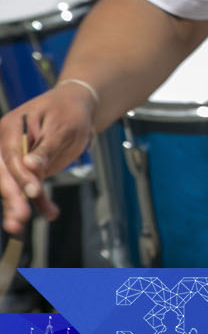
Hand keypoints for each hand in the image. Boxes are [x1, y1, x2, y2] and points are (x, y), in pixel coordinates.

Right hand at [0, 83, 97, 234]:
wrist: (76, 107)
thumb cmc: (69, 111)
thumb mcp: (63, 126)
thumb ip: (47, 148)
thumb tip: (29, 165)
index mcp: (11, 128)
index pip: (11, 156)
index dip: (21, 176)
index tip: (32, 192)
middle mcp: (6, 144)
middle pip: (6, 174)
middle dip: (13, 197)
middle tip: (21, 218)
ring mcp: (15, 158)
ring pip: (13, 185)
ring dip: (18, 206)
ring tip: (20, 226)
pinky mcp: (26, 170)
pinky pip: (28, 187)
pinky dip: (38, 201)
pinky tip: (50, 212)